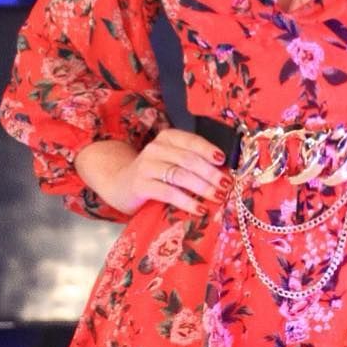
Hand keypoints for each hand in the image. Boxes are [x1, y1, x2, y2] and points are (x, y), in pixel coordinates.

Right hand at [87, 130, 231, 217]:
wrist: (120, 184)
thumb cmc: (154, 173)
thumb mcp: (171, 160)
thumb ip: (192, 161)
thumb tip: (224, 172)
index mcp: (167, 138)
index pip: (191, 140)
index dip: (208, 150)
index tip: (224, 160)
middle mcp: (156, 149)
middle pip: (188, 159)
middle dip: (210, 173)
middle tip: (226, 185)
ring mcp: (146, 166)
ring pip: (180, 175)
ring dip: (202, 187)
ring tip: (218, 197)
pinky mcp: (140, 186)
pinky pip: (168, 193)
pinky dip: (187, 201)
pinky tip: (200, 209)